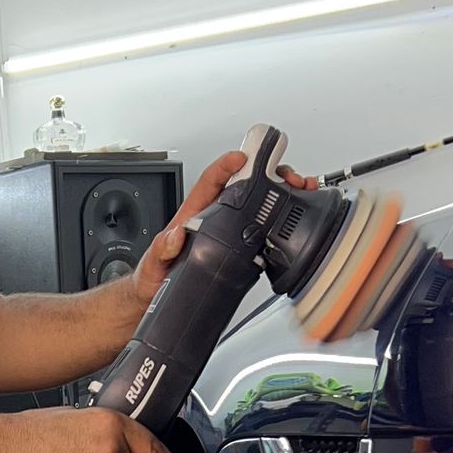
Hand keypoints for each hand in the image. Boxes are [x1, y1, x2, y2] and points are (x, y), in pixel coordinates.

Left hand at [125, 149, 317, 316]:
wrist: (158, 294)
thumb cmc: (155, 275)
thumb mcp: (154, 262)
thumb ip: (162, 248)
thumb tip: (175, 235)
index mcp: (193, 214)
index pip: (210, 181)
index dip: (226, 166)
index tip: (242, 157)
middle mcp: (212, 216)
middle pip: (243, 184)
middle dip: (267, 173)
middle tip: (285, 175)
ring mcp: (226, 228)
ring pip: (255, 200)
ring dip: (278, 191)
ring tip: (297, 188)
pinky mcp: (236, 244)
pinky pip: (260, 224)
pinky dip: (279, 217)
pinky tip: (292, 214)